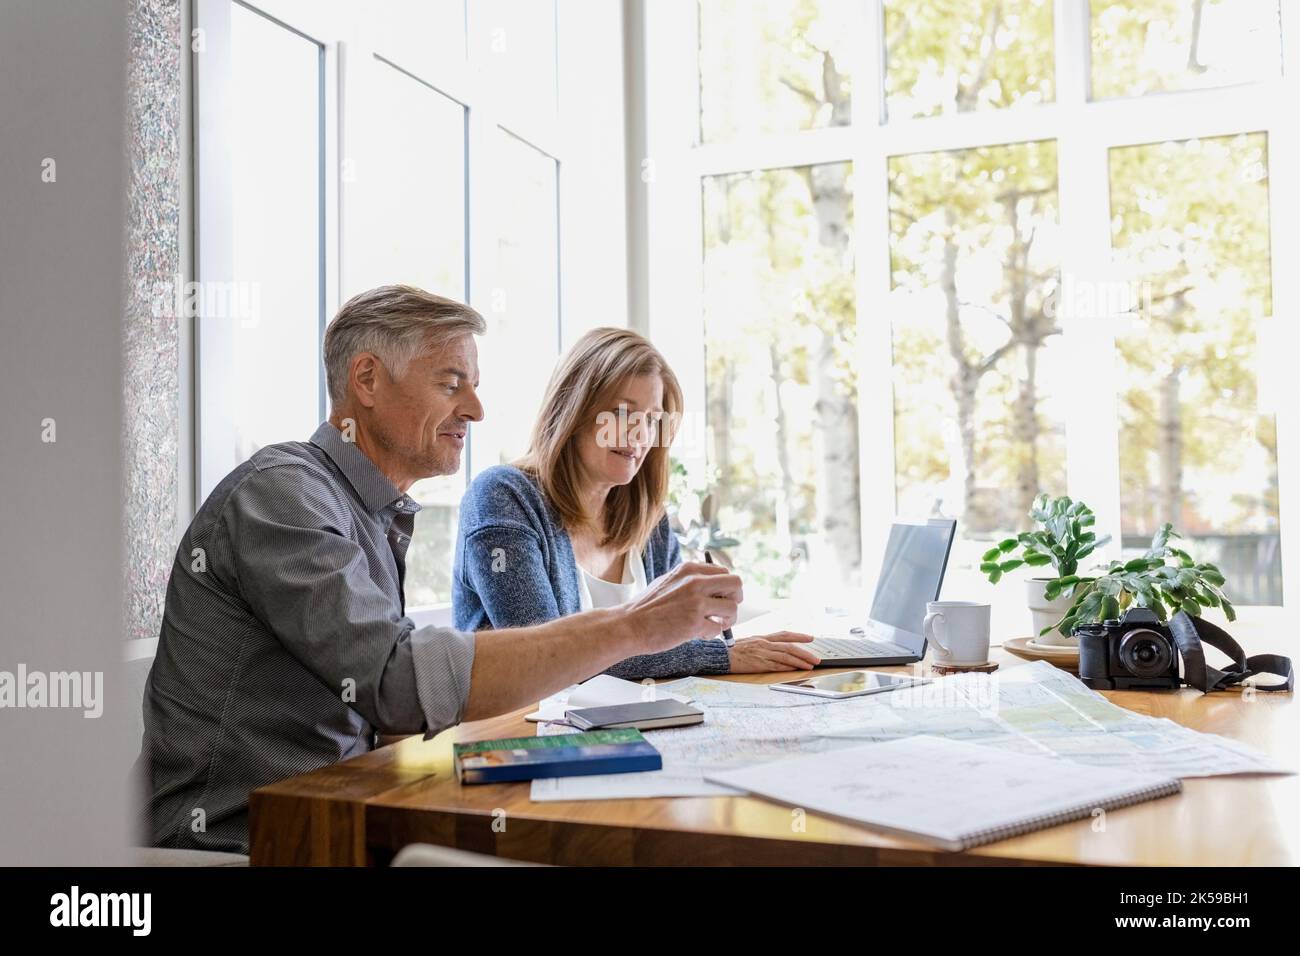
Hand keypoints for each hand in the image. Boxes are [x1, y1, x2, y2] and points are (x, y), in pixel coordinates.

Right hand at [620, 562, 742, 653]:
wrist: (629, 625)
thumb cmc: (648, 607)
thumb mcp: (670, 582)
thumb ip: (692, 581)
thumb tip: (719, 588)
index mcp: (689, 569)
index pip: (725, 572)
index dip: (726, 587)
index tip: (720, 598)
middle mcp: (695, 582)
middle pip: (736, 584)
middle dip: (735, 599)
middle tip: (725, 611)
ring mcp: (696, 602)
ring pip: (732, 608)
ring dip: (726, 620)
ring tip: (710, 625)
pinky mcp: (694, 623)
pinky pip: (718, 628)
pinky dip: (711, 634)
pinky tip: (697, 634)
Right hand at [726, 631, 819, 673]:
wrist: (721, 656)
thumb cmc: (733, 651)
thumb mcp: (750, 642)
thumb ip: (764, 645)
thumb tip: (777, 649)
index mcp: (763, 638)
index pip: (784, 635)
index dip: (799, 636)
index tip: (810, 638)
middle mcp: (764, 644)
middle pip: (789, 646)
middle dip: (805, 652)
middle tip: (816, 658)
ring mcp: (762, 654)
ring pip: (786, 656)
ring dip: (800, 661)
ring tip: (810, 665)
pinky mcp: (759, 664)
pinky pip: (777, 665)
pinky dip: (788, 667)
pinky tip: (796, 669)